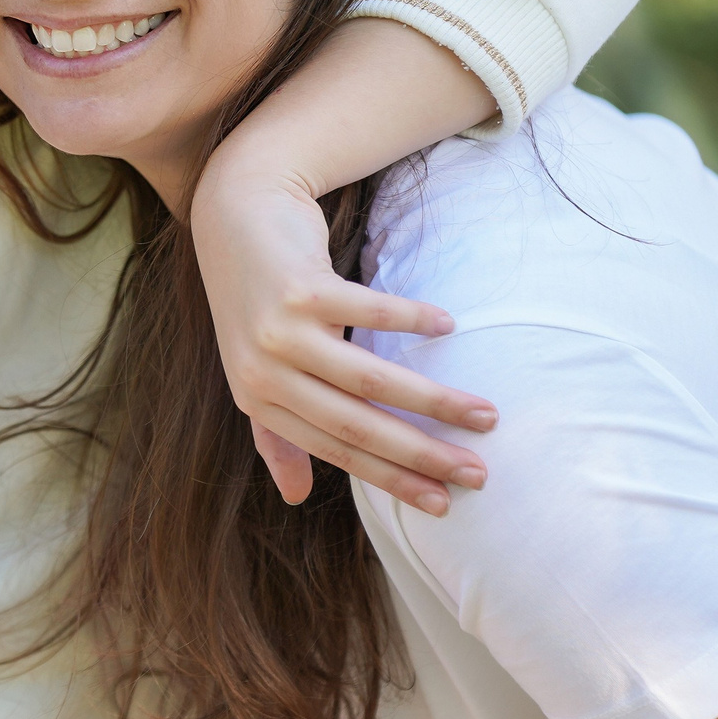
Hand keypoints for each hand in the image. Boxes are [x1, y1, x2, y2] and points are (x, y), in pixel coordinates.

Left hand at [190, 150, 491, 516]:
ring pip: (369, 378)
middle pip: (356, 424)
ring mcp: (279, 330)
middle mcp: (263, 371)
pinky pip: (368, 311)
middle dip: (423, 455)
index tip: (442, 503)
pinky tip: (449, 324)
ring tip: (486, 414)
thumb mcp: (253, 370)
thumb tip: (296, 497)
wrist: (231, 214)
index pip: (336, 449)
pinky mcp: (299, 288)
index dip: (391, 480)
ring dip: (434, 400)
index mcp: (257, 398)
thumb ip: (273, 433)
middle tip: (478, 474)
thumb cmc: (255, 298)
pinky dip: (412, 318)